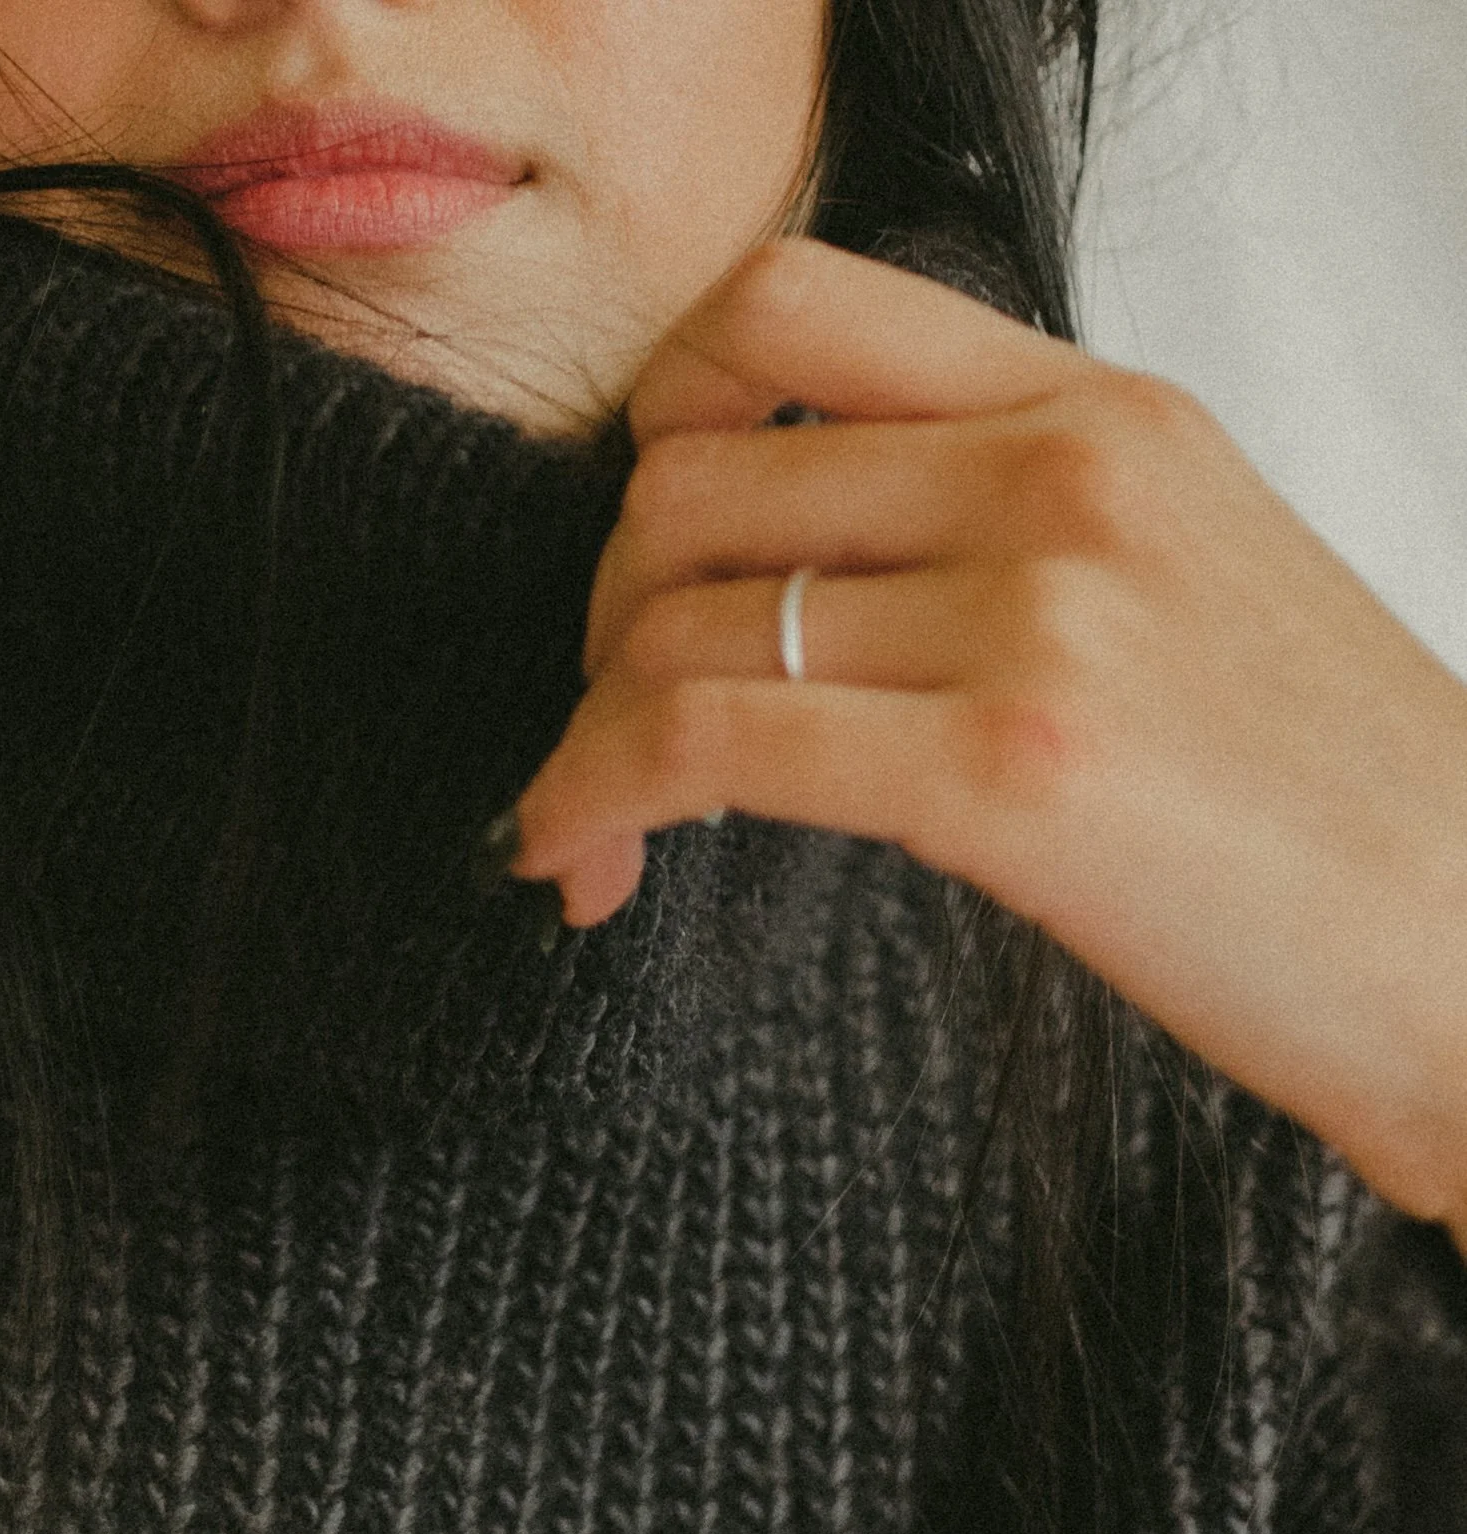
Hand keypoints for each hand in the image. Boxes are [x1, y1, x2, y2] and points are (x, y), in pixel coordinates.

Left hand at [512, 237, 1466, 1245]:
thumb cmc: (1332, 802)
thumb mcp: (1190, 579)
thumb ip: (1011, 529)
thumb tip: (819, 569)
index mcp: (1101, 412)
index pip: (788, 303)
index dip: (661, 411)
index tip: (655, 542)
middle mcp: (1062, 475)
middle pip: (690, 476)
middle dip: (607, 608)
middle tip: (618, 712)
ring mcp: (1041, 611)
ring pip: (675, 612)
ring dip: (586, 720)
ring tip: (592, 816)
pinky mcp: (1012, 766)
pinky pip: (706, 740)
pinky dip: (594, 793)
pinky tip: (575, 855)